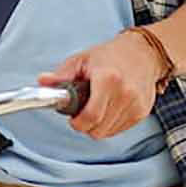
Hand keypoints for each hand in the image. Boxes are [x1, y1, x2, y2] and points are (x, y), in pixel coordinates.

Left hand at [38, 31, 163, 139]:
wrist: (142, 53)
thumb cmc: (110, 56)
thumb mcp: (82, 60)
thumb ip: (61, 75)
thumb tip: (43, 81)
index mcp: (108, 79)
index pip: (91, 117)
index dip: (78, 123)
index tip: (74, 119)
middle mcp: (125, 93)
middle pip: (98, 129)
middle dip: (86, 124)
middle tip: (85, 109)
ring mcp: (135, 104)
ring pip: (107, 132)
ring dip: (99, 125)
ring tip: (99, 105)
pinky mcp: (142, 112)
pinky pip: (119, 130)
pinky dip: (110, 124)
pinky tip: (110, 108)